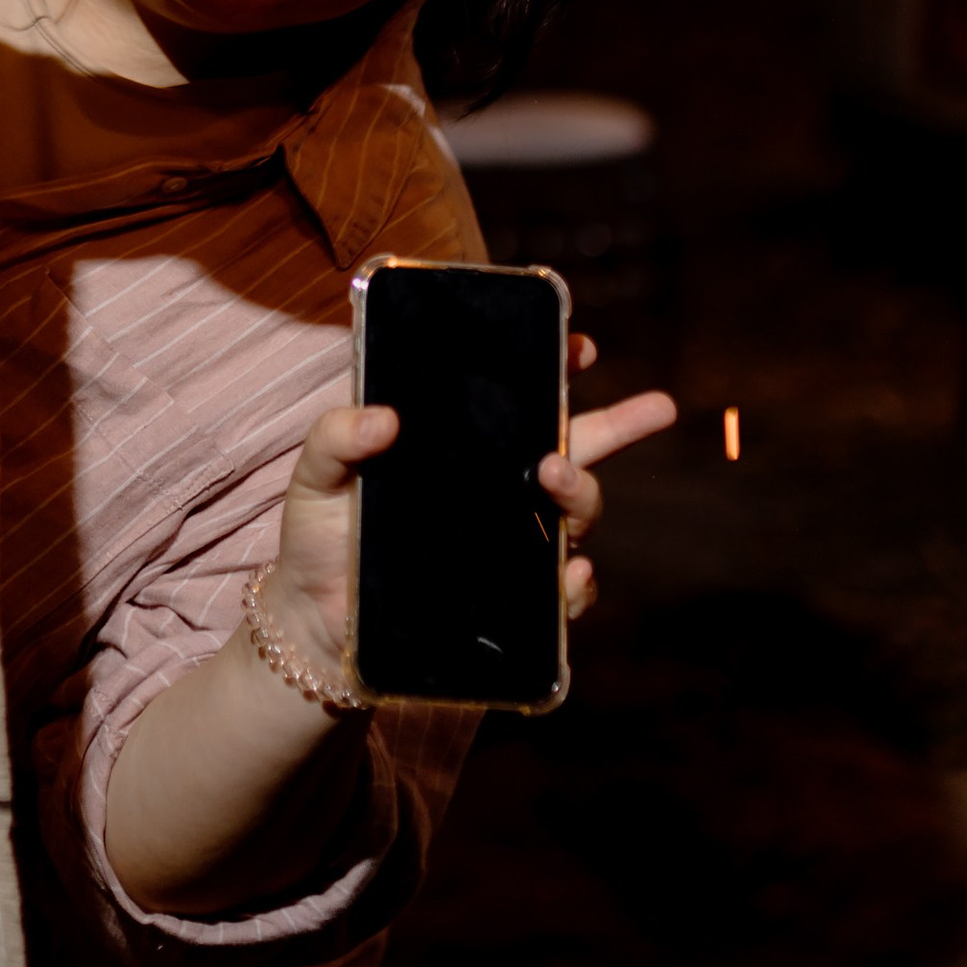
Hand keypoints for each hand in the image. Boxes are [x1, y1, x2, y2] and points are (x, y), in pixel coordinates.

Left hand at [265, 338, 678, 676]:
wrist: (316, 621)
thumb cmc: (321, 537)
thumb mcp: (317, 475)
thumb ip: (337, 437)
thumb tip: (383, 418)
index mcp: (463, 448)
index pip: (520, 401)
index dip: (558, 369)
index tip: (582, 345)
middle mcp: (498, 490)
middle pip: (575, 448)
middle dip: (623, 422)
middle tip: (649, 409)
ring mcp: (512, 544)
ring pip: (577, 511)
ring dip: (583, 490)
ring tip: (554, 474)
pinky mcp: (513, 601)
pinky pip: (565, 593)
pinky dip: (577, 583)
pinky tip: (568, 572)